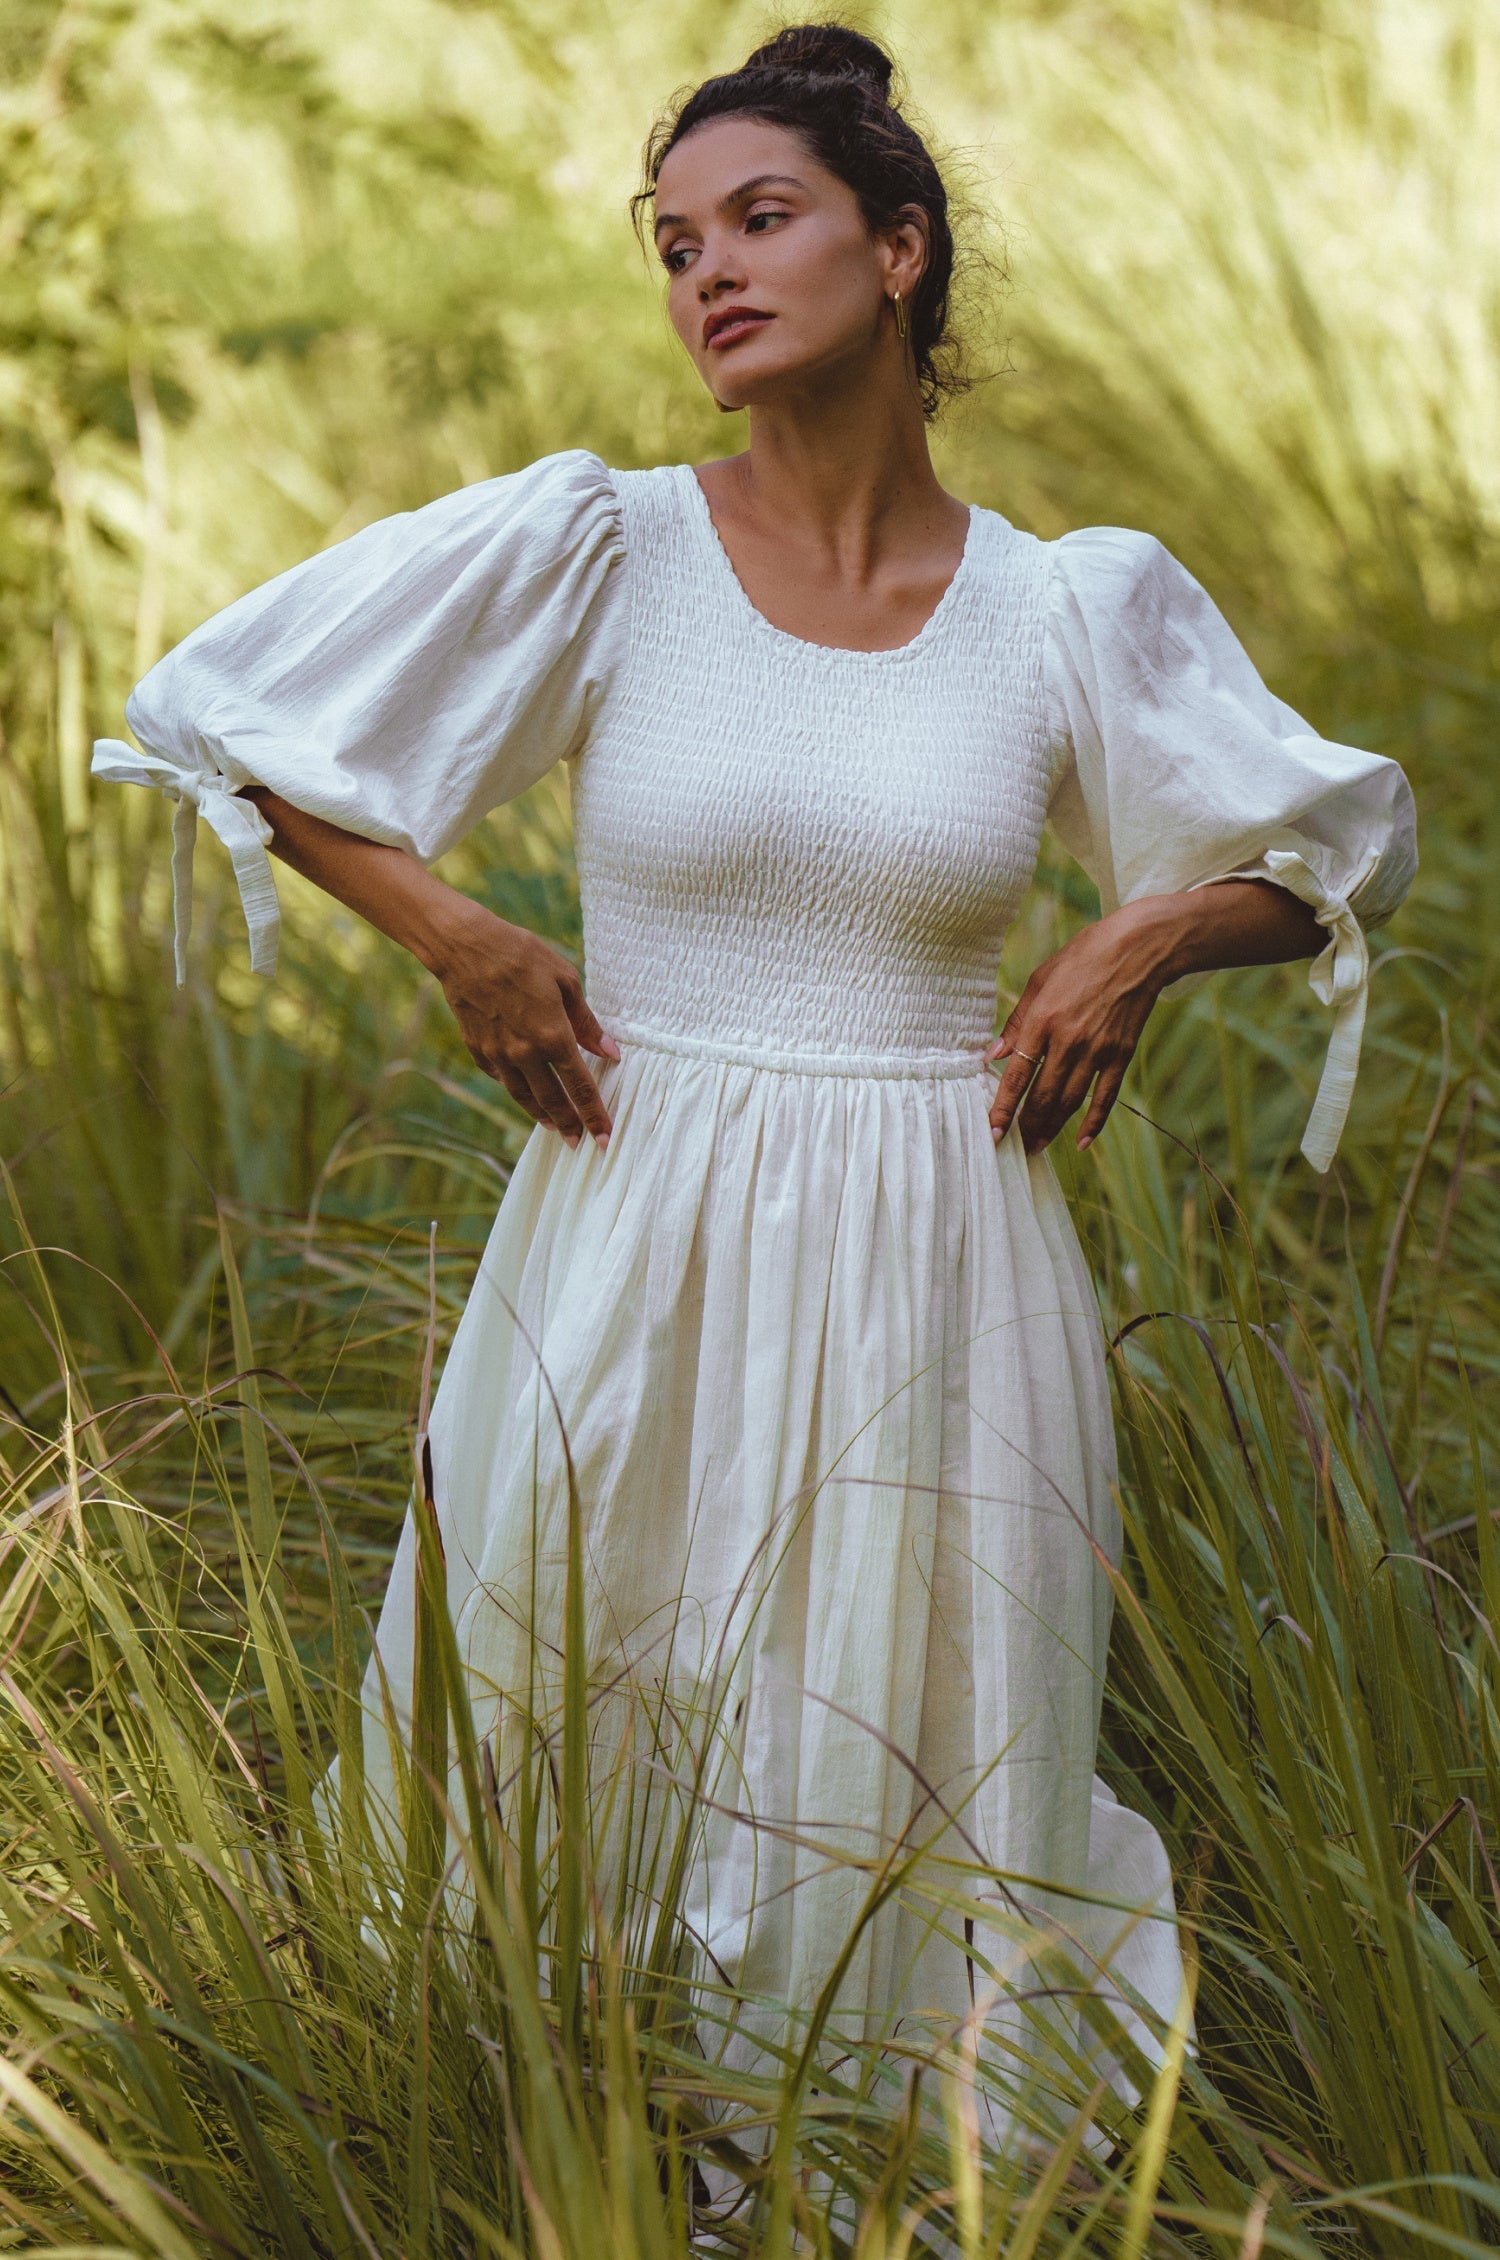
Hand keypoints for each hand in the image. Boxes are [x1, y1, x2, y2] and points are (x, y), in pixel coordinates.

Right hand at [430, 898, 618, 1147]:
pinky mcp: (478, 1050)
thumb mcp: (566, 980)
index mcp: (553, 1036)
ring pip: (524, 1097)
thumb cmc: (521, 956)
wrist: (465, 947)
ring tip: (555, 1127)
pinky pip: (501, 1079)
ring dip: (542, 1116)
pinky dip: (516, 1089)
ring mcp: (498, 1055)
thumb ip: (587, 1022)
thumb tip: (609, 1052)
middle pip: (552, 1101)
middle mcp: (525, 1053)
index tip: (605, 1137)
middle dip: (569, 1125)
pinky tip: (524, 1093)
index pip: (580, 1087)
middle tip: (580, 1144)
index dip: (594, 1115)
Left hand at [986, 899, 1193, 1155]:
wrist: (1138, 949)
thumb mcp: (1039, 979)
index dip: (1004, 1108)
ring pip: (1070, 1102)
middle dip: (1026, 1126)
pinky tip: (1081, 1142)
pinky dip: (1093, 1122)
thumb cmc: (1083, 957)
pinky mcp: (1122, 1054)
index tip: (993, 1132)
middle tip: (1014, 1146)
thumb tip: (992, 1056)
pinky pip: (1106, 1097)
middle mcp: (1069, 1041)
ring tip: (1037, 1146)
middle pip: (1043, 1096)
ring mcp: (1098, 1050)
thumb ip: (1016, 1021)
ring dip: (1052, 1128)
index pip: (1017, 1076)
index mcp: (1043, 1020)